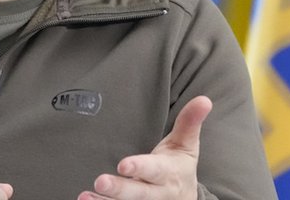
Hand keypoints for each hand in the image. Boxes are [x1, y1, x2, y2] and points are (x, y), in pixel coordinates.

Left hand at [78, 95, 211, 199]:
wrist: (185, 198)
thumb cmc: (179, 166)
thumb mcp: (186, 145)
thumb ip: (190, 122)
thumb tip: (204, 99)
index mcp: (169, 173)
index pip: (154, 170)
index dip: (140, 168)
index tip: (123, 165)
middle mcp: (157, 193)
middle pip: (139, 193)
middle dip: (120, 189)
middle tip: (100, 181)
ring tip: (85, 196)